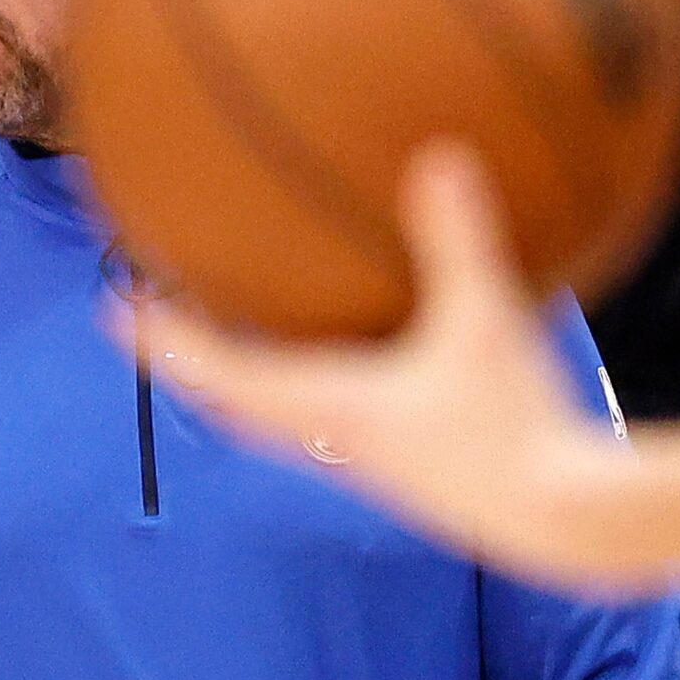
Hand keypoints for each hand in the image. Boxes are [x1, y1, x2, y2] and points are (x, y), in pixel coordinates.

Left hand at [136, 143, 634, 592]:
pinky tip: (354, 365)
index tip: (114, 313)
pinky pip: (331, 427)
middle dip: (193, 365)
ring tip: (232, 346)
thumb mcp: (489, 323)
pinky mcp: (402, 474)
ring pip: (278, 422)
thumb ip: (459, 240)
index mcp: (327, 409)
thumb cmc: (517, 430)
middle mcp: (329, 442)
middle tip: (156, 330)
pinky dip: (310, 390)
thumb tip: (438, 154)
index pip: (219, 374)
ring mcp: (363, 465)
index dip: (164, 342)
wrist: (564, 526)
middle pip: (234, 404)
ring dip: (245, 383)